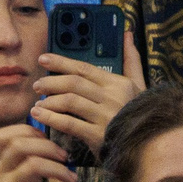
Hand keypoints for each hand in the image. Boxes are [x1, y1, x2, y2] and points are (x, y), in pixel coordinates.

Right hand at [0, 126, 87, 181]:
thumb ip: (29, 164)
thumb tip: (53, 145)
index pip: (4, 135)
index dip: (29, 131)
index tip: (50, 141)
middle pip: (19, 145)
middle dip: (49, 147)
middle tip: (66, 157)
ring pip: (32, 165)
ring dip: (59, 169)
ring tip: (73, 179)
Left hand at [32, 40, 146, 152]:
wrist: (145, 148)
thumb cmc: (137, 115)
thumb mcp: (139, 86)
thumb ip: (131, 60)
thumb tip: (127, 34)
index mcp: (118, 83)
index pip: (85, 68)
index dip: (61, 62)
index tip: (43, 59)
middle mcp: (112, 97)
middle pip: (74, 83)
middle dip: (51, 82)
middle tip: (37, 85)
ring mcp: (105, 116)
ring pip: (70, 101)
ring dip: (49, 101)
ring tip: (37, 104)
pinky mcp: (98, 135)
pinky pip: (69, 123)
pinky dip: (51, 118)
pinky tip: (40, 116)